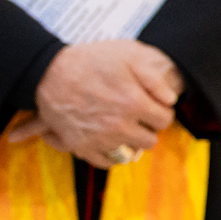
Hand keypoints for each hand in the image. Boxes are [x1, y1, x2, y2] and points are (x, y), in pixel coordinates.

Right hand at [4, 41, 183, 163]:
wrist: (49, 71)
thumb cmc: (90, 61)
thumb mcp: (127, 56)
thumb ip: (154, 79)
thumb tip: (171, 100)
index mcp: (134, 103)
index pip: (164, 120)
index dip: (161, 112)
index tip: (153, 107)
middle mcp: (119, 126)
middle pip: (150, 140)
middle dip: (147, 128)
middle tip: (139, 117)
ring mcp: (99, 139)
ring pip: (130, 153)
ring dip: (131, 142)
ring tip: (124, 128)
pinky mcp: (81, 146)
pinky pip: (106, 162)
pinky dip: (111, 155)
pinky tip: (111, 141)